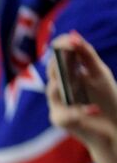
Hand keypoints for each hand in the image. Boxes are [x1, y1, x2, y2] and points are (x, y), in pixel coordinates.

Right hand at [47, 32, 116, 162]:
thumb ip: (87, 56)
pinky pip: (65, 114)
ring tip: (63, 84)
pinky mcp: (61, 120)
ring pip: (53, 92)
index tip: (68, 39)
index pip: (58, 56)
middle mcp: (59, 88)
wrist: (113, 127)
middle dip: (58, 64)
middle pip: (52, 72)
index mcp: (68, 74)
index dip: (60, 46)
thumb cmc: (107, 99)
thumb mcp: (100, 74)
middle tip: (67, 56)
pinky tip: (93, 110)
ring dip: (60, 87)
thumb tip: (73, 35)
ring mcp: (57, 104)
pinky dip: (80, 112)